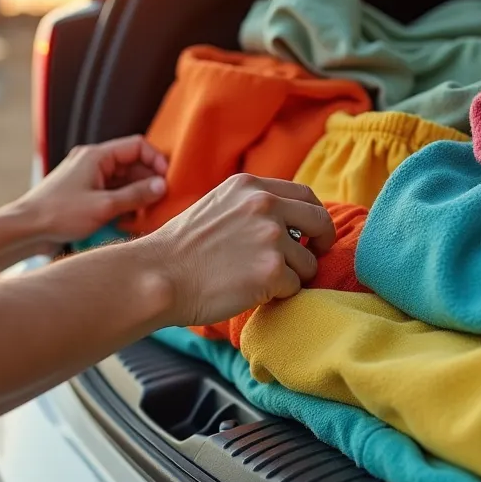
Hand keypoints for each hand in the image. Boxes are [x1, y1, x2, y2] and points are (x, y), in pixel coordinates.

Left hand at [10, 135, 167, 251]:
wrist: (25, 230)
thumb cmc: (58, 214)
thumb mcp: (103, 206)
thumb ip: (136, 195)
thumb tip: (162, 185)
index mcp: (96, 155)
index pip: (136, 145)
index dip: (156, 160)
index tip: (168, 180)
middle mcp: (92, 162)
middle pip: (132, 164)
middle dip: (149, 181)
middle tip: (161, 200)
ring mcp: (88, 179)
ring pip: (123, 181)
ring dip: (137, 196)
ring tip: (146, 214)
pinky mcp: (85, 195)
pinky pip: (112, 194)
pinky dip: (124, 204)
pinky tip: (129, 221)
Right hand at [136, 174, 335, 327]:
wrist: (158, 275)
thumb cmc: (180, 250)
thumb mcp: (216, 206)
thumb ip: (250, 206)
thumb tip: (284, 220)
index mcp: (250, 186)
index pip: (304, 195)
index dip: (313, 217)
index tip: (312, 233)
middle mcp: (265, 205)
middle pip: (320, 221)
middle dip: (322, 242)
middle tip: (314, 257)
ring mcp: (271, 237)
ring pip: (308, 262)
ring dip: (292, 276)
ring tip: (259, 282)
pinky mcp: (273, 271)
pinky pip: (294, 287)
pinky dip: (278, 295)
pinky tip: (251, 292)